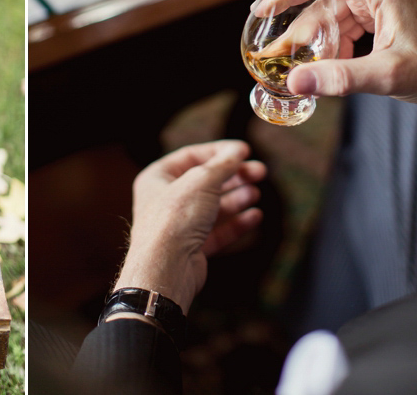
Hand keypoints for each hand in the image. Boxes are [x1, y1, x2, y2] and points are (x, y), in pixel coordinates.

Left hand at [113, 140, 265, 314]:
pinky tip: (254, 216)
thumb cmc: (174, 219)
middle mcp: (165, 200)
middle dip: (234, 176)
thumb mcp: (202, 180)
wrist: (167, 267)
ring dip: (236, 198)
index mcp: (157, 178)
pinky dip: (236, 223)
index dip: (219, 151)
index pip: (191, 156)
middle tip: (260, 172)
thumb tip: (238, 150)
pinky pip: (217, 231)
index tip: (244, 150)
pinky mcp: (192, 247)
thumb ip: (223, 164)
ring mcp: (179, 225)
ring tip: (255, 193)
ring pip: (213, 207)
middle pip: (205, 181)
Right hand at [257, 0, 416, 123]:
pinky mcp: (377, 8)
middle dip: (300, 34)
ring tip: (305, 68)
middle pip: (320, 4)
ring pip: (329, 16)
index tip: (261, 12)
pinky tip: (331, 64)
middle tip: (275, 59)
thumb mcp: (384, 75)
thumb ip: (337, 77)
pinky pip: (342, 23)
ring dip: (317, 43)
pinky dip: (333, 44)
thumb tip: (294, 82)